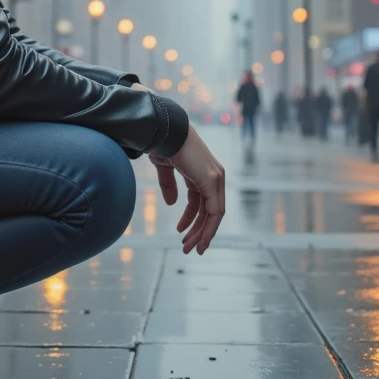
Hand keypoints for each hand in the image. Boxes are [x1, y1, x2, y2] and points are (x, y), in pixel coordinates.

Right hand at [147, 123, 225, 254]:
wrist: (165, 130)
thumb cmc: (163, 143)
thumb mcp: (165, 168)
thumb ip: (169, 184)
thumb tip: (172, 203)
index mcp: (203, 172)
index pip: (203, 202)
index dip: (193, 220)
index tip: (183, 234)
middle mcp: (214, 176)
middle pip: (210, 210)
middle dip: (198, 231)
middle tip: (188, 247)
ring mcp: (216, 179)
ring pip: (213, 214)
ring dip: (201, 233)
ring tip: (189, 247)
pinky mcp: (213, 181)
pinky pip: (215, 211)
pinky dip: (208, 228)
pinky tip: (197, 239)